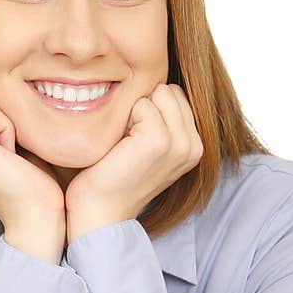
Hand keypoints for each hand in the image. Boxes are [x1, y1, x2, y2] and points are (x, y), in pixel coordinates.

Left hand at [64, 84, 203, 241]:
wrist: (98, 212)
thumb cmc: (112, 177)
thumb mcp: (145, 146)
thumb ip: (161, 118)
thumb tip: (156, 80)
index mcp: (194, 146)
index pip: (175, 95)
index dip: (148, 110)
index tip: (134, 142)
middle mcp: (193, 146)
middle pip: (168, 89)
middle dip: (143, 107)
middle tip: (127, 144)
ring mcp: (179, 144)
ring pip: (157, 92)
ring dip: (134, 112)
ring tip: (124, 145)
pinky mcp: (160, 141)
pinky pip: (142, 104)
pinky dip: (124, 120)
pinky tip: (119, 148)